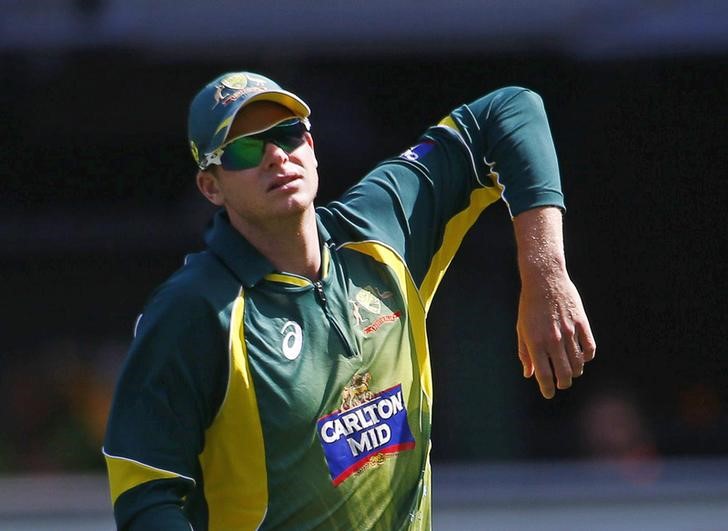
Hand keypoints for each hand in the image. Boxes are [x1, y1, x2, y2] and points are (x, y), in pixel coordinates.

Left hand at [517, 272, 595, 397]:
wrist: (544, 279)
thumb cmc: (529, 305)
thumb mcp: (521, 329)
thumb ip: (525, 353)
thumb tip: (529, 374)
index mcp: (535, 342)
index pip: (544, 374)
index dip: (547, 388)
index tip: (548, 393)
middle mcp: (553, 340)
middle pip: (564, 374)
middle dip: (563, 384)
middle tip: (561, 384)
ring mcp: (569, 332)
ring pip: (578, 364)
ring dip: (575, 372)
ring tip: (571, 372)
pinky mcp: (582, 323)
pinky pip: (590, 348)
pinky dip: (587, 357)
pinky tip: (583, 357)